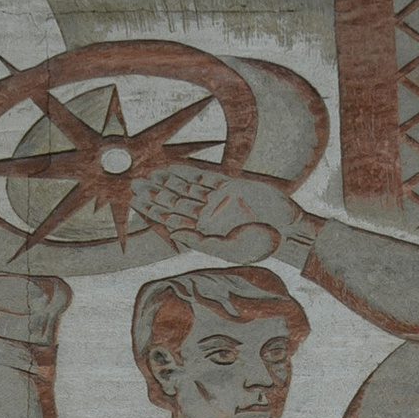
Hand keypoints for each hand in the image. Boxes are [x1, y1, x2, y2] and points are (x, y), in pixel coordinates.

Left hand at [129, 160, 311, 264]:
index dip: (153, 212)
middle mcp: (206, 216)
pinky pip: (204, 176)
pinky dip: (188, 171)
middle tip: (133, 183)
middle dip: (154, 194)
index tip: (135, 203)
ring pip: (186, 188)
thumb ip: (201, 241)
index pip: (172, 220)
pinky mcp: (229, 185)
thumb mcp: (228, 249)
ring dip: (166, 182)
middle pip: (174, 202)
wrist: (285, 230)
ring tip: (147, 174)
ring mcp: (216, 199)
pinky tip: (172, 167)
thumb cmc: (259, 245)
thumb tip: (174, 233)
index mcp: (203, 233)